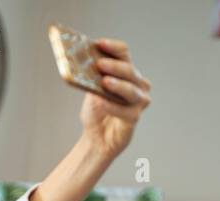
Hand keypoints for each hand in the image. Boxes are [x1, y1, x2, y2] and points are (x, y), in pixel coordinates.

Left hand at [79, 38, 151, 159]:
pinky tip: (103, 104)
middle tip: (100, 64)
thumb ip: (91, 75)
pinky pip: (126, 111)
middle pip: (129, 70)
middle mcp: (137, 84)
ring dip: (117, 85)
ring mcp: (138, 101)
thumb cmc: (96, 111)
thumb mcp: (91, 89)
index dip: (113, 47)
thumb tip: (81, 60)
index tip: (99, 43)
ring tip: (104, 82)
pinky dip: (114, 107)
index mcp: (126, 72)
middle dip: (115, 66)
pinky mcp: (135, 118)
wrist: (96, 137)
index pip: (124, 53)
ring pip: (131, 90)